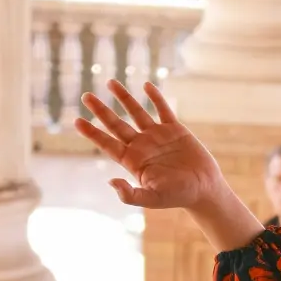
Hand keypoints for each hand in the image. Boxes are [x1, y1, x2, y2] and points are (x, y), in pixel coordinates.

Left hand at [76, 81, 262, 248]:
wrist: (204, 189)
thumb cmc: (178, 196)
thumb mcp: (153, 198)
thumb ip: (131, 194)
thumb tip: (110, 182)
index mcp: (133, 161)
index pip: (108, 144)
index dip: (92, 132)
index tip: (76, 121)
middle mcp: (142, 146)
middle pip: (116, 124)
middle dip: (101, 110)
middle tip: (85, 96)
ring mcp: (157, 136)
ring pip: (136, 112)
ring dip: (123, 98)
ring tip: (110, 82)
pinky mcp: (175, 129)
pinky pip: (163, 109)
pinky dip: (155, 97)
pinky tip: (146, 86)